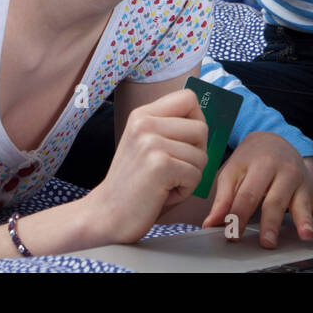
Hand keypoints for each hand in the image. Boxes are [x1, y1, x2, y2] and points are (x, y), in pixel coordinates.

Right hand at [86, 88, 208, 243]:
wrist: (107, 214)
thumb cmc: (135, 184)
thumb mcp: (147, 145)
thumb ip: (171, 128)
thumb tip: (206, 121)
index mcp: (142, 115)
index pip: (188, 98)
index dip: (196, 120)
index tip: (185, 141)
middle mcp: (145, 123)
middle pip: (201, 128)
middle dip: (196, 154)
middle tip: (173, 169)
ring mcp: (151, 142)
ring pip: (202, 155)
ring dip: (190, 176)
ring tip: (165, 183)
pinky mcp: (160, 165)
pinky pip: (196, 175)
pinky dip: (185, 191)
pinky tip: (163, 193)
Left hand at [203, 132, 312, 247]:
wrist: (273, 139)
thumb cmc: (249, 161)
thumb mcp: (232, 173)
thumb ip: (223, 199)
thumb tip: (211, 224)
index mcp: (259, 166)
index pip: (248, 194)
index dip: (238, 214)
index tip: (231, 234)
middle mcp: (282, 173)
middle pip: (275, 201)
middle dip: (271, 222)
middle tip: (267, 242)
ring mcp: (300, 183)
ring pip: (301, 204)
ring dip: (304, 220)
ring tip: (306, 236)